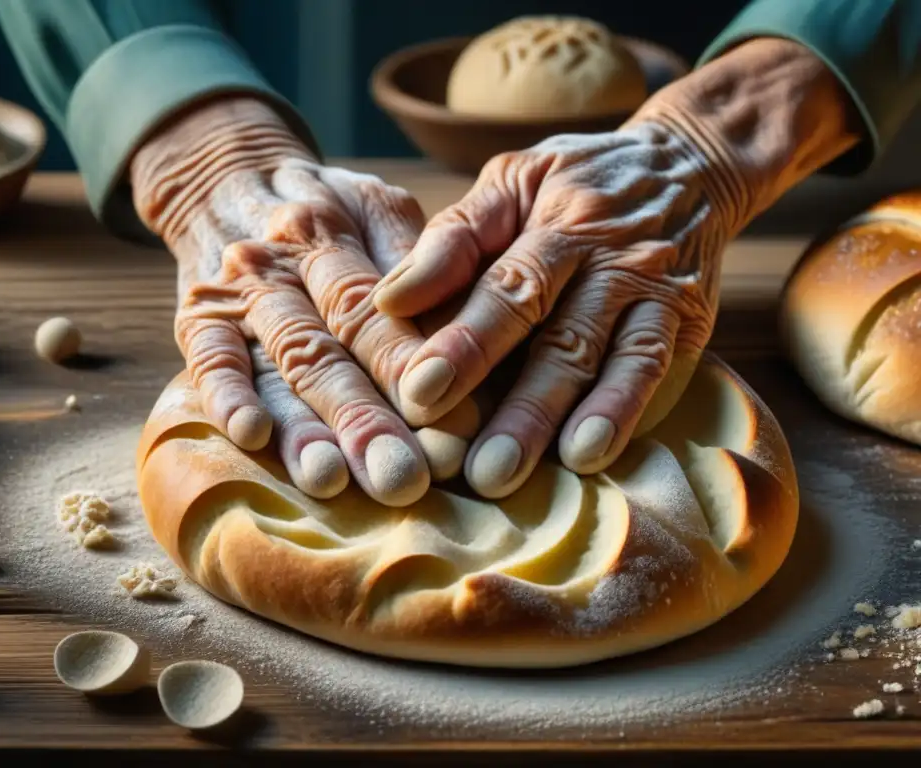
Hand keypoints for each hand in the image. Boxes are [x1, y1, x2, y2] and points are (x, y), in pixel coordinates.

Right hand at [130, 97, 475, 505]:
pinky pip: (209, 363)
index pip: (374, 308)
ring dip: (302, 427)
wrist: (227, 181)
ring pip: (275, 364)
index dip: (412, 369)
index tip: (456, 428)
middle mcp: (280, 261)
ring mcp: (235, 294)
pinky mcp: (196, 322)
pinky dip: (228, 398)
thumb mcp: (378, 211)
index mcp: (330, 233)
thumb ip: (422, 268)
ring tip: (331, 479)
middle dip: (366, 418)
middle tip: (402, 478)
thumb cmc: (330, 212)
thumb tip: (469, 345)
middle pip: (329, 347)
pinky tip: (253, 436)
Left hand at [375, 38, 859, 497]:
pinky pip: (658, 369)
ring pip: (610, 360)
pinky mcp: (688, 320)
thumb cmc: (574, 182)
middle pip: (559, 335)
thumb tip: (388, 299)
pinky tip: (592, 457)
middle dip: (516, 405)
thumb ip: (452, 240)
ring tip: (521, 474)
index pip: (507, 286)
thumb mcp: (512, 183)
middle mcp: (610, 256)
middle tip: (473, 467)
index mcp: (556, 219)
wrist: (688, 163)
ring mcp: (653, 289)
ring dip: (568, 419)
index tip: (419, 394)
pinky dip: (627, 412)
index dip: (465, 342)